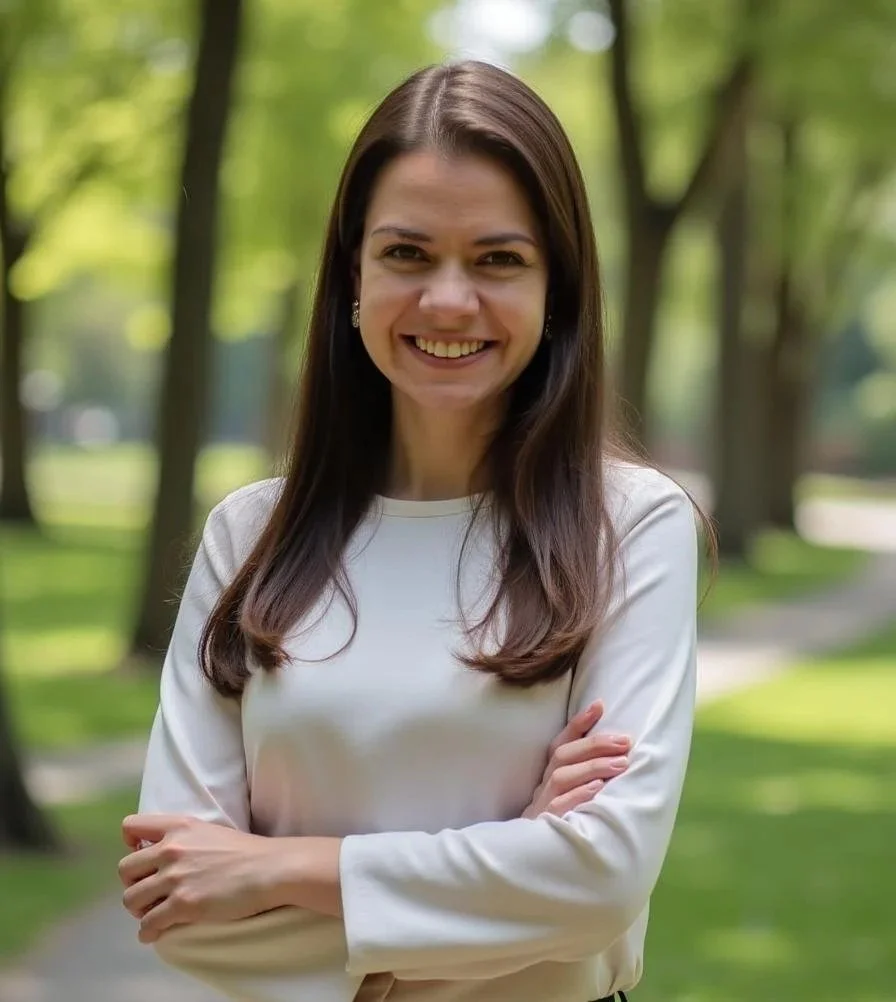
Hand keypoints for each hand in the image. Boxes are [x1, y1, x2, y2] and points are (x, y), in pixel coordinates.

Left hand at [118, 814, 286, 943]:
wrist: (269, 869)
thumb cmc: (245, 850)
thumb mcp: (209, 830)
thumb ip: (182, 838)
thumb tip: (161, 856)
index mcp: (178, 826)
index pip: (131, 826)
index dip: (130, 843)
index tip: (142, 857)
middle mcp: (171, 849)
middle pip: (124, 869)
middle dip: (132, 884)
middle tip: (148, 893)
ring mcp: (176, 878)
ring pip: (131, 899)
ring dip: (138, 909)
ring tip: (152, 913)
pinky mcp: (184, 905)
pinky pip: (148, 924)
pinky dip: (147, 932)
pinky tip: (155, 933)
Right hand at [522, 700, 630, 819]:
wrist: (535, 864)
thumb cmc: (562, 827)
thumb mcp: (570, 800)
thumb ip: (585, 779)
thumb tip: (619, 757)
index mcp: (549, 778)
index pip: (561, 743)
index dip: (578, 723)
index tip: (599, 705)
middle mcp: (543, 787)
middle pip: (563, 756)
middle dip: (594, 744)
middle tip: (625, 741)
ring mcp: (543, 806)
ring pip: (562, 778)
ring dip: (593, 767)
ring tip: (621, 763)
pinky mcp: (546, 826)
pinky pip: (560, 807)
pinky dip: (579, 796)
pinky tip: (598, 789)